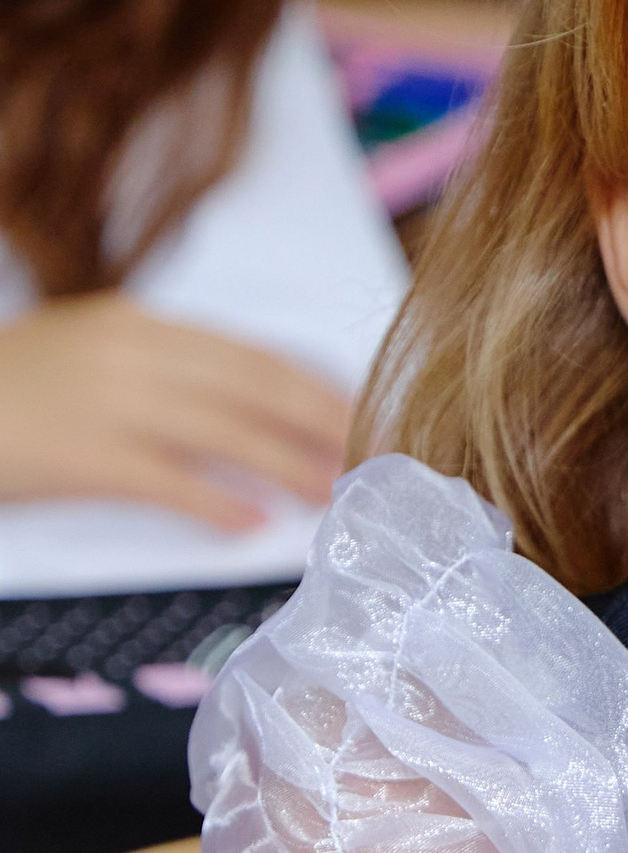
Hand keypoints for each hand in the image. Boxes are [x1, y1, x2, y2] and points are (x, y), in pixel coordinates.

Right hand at [0, 294, 349, 527]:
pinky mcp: (85, 457)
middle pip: (255, 389)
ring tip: (328, 494)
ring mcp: (110, 404)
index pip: (252, 354)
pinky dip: (217, 505)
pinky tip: (251, 527)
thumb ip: (160, 363)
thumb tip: (246, 399)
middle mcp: (134, 355)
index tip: (357, 415)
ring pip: (227, 434)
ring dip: (287, 467)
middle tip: (366, 457)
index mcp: (140, 325)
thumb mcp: (88, 350)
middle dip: (319, 425)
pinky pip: (170, 483)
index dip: (313, 389)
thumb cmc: (12, 389)